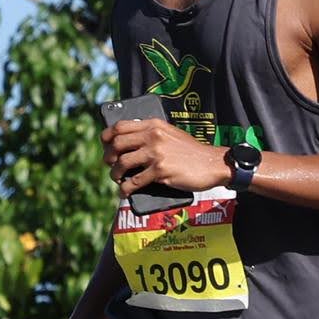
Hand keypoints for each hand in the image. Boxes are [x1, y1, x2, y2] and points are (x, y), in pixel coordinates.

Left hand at [103, 119, 231, 199]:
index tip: (105, 145)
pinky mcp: (161, 171)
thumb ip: (152, 135)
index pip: (120, 126)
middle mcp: (153, 136)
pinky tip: (124, 193)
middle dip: (109, 156)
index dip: (107, 136)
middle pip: (117, 144)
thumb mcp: (172, 135)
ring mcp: (156, 153)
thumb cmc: (192, 152)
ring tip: (117, 179)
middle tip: (110, 164)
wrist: (213, 164)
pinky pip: (134, 181)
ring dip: (115, 174)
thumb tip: (129, 145)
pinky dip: (125, 189)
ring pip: (122, 163)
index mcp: (154, 125)